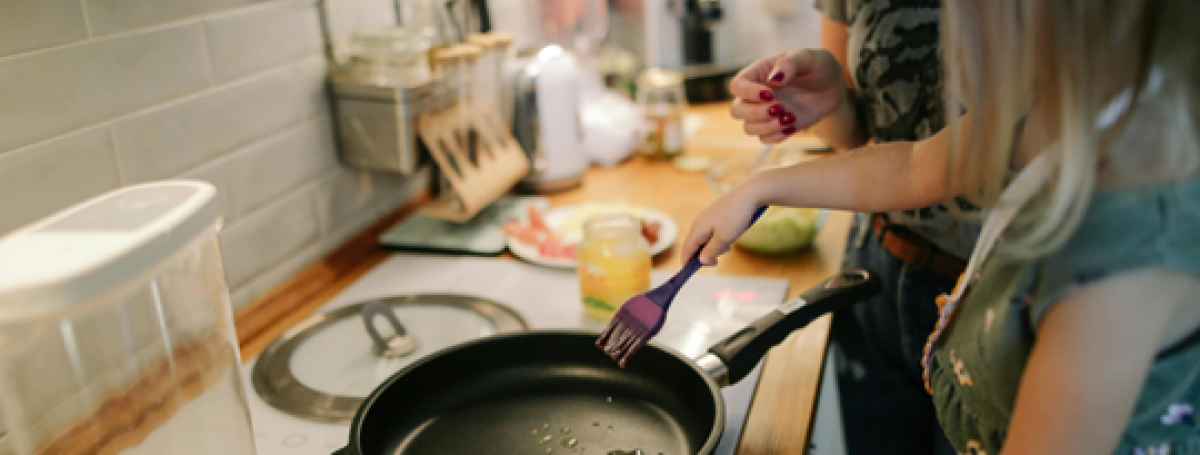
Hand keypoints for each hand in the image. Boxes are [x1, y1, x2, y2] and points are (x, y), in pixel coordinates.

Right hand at [681, 177, 766, 265]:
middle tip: (718, 261)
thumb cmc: (735, 216)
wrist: (750, 193)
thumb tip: (700, 261)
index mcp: (697, 229)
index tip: (689, 273)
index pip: (686, 249)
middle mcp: (699, 223)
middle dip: (705, 255)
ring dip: (715, 247)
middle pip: (695, 245)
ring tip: (729, 246)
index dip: (687, 262)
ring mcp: (708, 218)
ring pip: (706, 239)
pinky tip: (731, 236)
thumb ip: (711, 251)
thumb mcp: (724, 238)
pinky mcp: (717, 214)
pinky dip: (719, 239)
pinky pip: (713, 232)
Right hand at [729, 49, 846, 143]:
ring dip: (767, 127)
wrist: (832, 86)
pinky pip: (764, 139)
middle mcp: (756, 95)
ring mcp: (764, 113)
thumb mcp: (807, 58)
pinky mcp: (776, 127)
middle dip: (756, 113)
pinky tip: (792, 127)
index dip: (748, 92)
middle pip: (737, 110)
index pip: (738, 85)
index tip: (770, 94)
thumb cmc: (817, 66)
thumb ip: (789, 64)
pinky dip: (776, 137)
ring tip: (791, 118)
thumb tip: (772, 80)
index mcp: (758, 74)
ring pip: (748, 128)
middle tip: (781, 107)